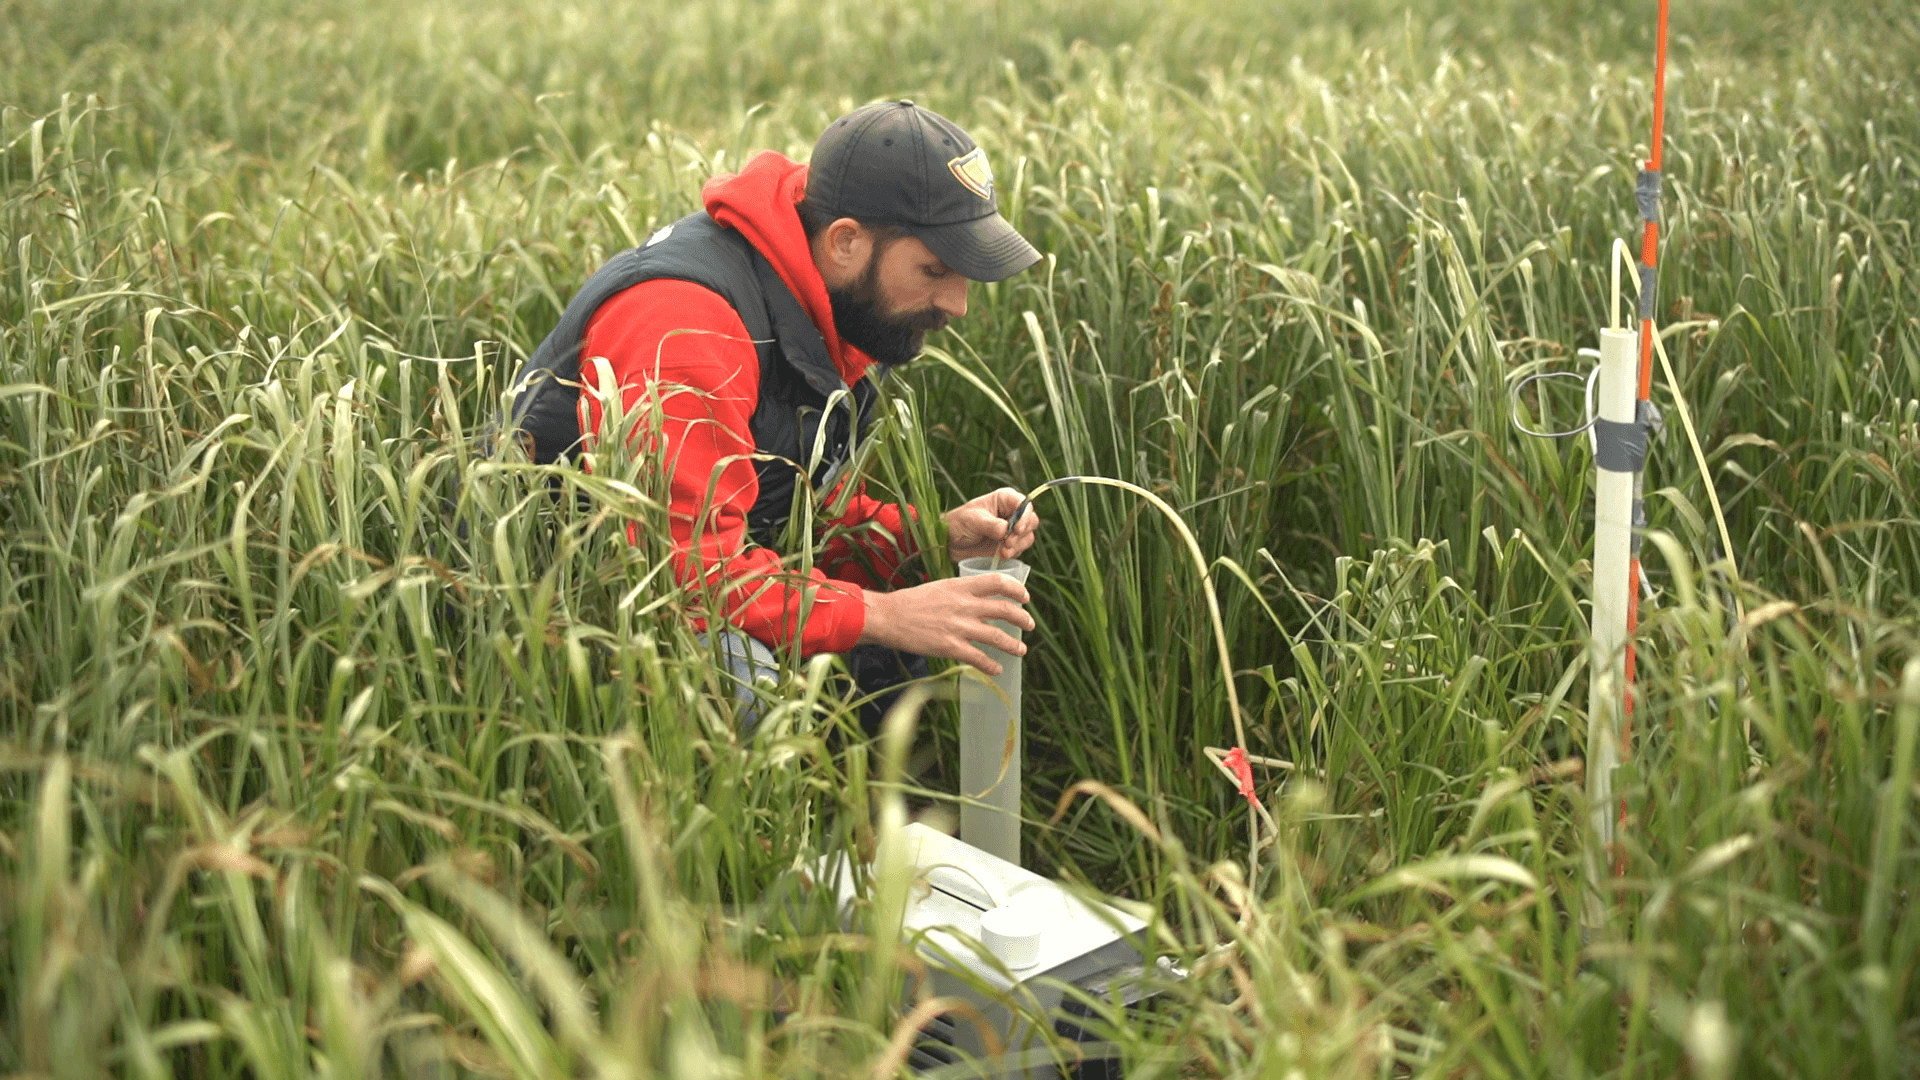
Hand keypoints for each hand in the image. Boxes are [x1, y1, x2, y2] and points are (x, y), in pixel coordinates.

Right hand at [857, 574, 1034, 675]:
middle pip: (1004, 609)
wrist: (889, 617)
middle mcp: (964, 604)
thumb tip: (982, 600)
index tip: (1025, 597)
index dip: (1017, 589)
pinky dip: (991, 665)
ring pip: (997, 636)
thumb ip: (963, 592)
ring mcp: (958, 626)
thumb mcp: (941, 587)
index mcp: (961, 586)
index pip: (998, 582)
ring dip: (1013, 645)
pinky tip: (997, 669)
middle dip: (1022, 618)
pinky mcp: (950, 646)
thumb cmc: (912, 601)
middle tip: (1029, 625)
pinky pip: (978, 658)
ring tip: (1022, 650)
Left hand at [944, 487, 1039, 562]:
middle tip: (1007, 542)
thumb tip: (1007, 531)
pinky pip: (1020, 549)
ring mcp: (1012, 529)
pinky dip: (1013, 553)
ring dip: (1017, 546)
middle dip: (1022, 533)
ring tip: (1002, 551)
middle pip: (1031, 521)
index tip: (1016, 530)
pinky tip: (1000, 555)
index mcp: (1004, 499)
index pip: (1025, 505)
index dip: (1024, 517)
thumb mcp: (974, 520)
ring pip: (1028, 537)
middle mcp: (1011, 513)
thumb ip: (992, 525)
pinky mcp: (1009, 544)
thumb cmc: (959, 523)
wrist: (950, 542)